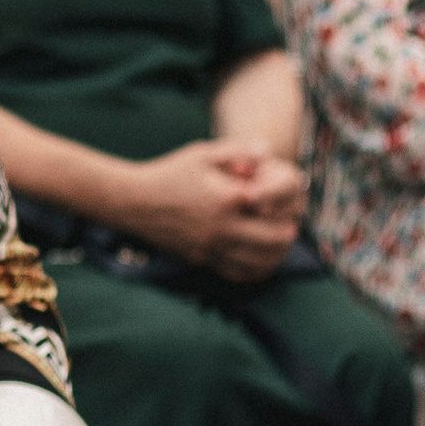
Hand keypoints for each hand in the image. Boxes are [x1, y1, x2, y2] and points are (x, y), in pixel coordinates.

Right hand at [117, 139, 300, 282]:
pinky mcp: (203, 260)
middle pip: (277, 239)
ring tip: (278, 242)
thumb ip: (238, 151)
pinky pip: (239, 274)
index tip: (287, 200)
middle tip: (288, 223)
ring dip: (278, 253)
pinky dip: (257, 270)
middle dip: (289, 230)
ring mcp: (213, 246)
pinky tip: (260, 260)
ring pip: (262, 261)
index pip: (277, 208)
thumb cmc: (170, 174)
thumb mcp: (203, 153)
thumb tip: (267, 152)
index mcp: (229, 197)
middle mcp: (224, 226)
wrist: (134, 202)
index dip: (289, 204)